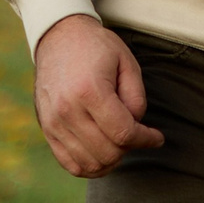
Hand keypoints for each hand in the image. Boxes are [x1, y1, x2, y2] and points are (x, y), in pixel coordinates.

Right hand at [33, 14, 164, 177]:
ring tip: (121, 143)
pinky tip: (104, 153)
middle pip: (107, 153)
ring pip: (89, 164)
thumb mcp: (127, 63)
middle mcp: (67, 110)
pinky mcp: (46, 129)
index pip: (123, 133)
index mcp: (90, 91)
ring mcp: (53, 122)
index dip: (146, 139)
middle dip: (130, 149)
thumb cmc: (97, 47)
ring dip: (112, 160)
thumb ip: (136, 98)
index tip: (157, 137)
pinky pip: (70, 163)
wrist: (59, 36)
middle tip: (137, 134)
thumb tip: (135, 128)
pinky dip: (90, 166)